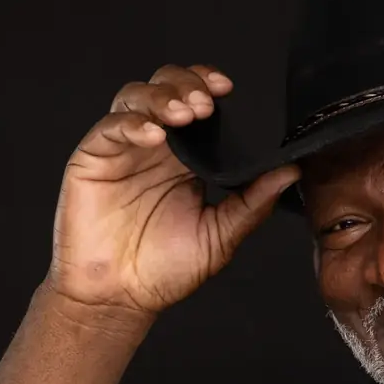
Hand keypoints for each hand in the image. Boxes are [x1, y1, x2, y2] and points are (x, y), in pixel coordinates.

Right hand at [46, 64, 298, 316]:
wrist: (122, 298)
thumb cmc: (165, 270)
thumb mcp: (220, 235)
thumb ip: (253, 202)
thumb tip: (290, 172)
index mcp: (188, 158)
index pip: (197, 103)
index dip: (208, 85)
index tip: (228, 89)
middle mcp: (156, 146)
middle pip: (166, 87)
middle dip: (187, 85)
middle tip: (206, 104)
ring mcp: (123, 149)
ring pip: (136, 98)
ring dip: (162, 98)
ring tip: (183, 115)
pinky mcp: (93, 158)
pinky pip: (109, 128)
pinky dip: (132, 125)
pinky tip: (153, 137)